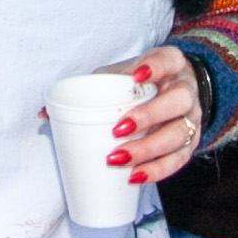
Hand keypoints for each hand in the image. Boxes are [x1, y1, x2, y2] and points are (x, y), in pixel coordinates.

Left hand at [46, 47, 202, 186]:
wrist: (175, 91)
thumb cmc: (140, 84)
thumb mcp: (120, 75)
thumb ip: (89, 88)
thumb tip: (43, 114)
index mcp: (171, 64)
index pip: (168, 60)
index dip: (155, 68)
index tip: (135, 77)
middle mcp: (187, 90)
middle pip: (177, 102)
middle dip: (150, 117)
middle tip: (118, 130)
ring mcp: (193, 118)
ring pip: (180, 134)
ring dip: (150, 150)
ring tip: (120, 160)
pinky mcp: (191, 142)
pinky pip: (179, 159)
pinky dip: (158, 170)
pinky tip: (135, 177)